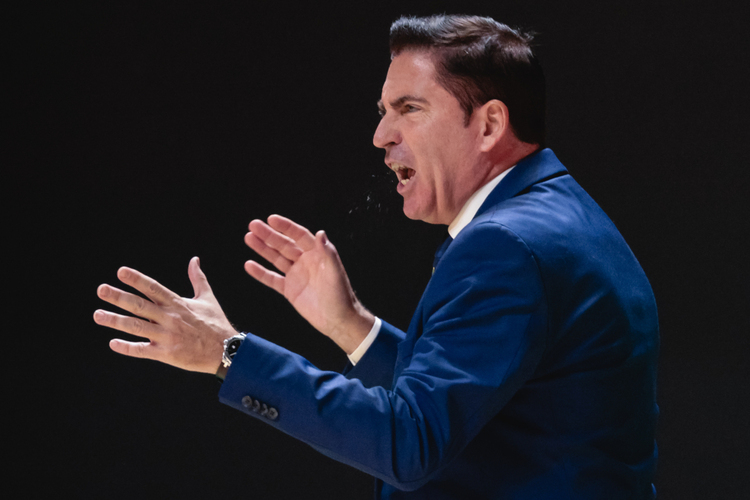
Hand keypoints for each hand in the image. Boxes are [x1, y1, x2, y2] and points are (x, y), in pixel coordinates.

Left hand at [94, 257, 236, 372]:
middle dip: (119, 297)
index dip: (137, 279)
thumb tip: (194, 260)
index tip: (120, 272)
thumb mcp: (208, 298)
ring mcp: (167, 336)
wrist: (226, 350)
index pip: (153, 288)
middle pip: (140, 305)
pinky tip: (113, 343)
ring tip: (98, 315)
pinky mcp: (166, 354)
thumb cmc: (216, 323)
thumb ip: (197, 278)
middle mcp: (170, 318)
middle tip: (101, 290)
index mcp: (178, 303)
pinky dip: (127, 347)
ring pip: (136, 327)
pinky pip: (143, 350)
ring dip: (115, 320)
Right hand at [244, 215, 373, 354]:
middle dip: (269, 235)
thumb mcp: (335, 272)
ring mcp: (296, 275)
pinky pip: (272, 279)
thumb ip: (327, 253)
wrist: (337, 320)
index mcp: (317, 254)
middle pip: (284, 245)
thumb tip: (320, 233)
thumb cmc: (340, 296)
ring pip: (276, 258)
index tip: (271, 219)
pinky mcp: (290, 290)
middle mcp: (305, 262)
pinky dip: (260, 273)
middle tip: (253, 225)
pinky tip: (249, 265)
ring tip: (249, 238)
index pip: (299, 236)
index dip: (286, 227)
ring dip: (262, 248)